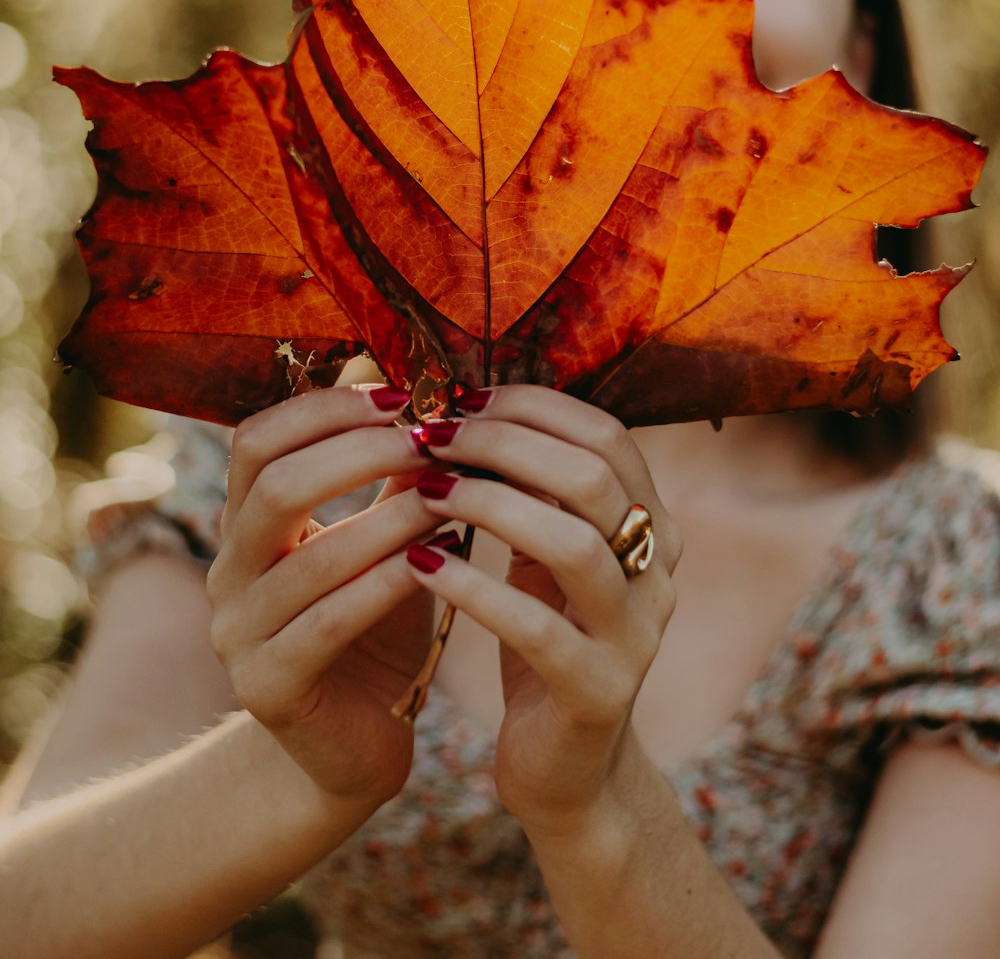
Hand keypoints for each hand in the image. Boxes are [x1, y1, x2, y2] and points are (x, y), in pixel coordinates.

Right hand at [207, 385, 441, 808]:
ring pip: (310, 556)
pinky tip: (438, 563)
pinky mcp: (268, 689)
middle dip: (359, 453)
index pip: (258, 440)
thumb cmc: (375, 631)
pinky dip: (386, 583)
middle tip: (431, 441)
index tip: (402, 397)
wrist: (352, 749)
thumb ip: (397, 480)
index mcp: (247, 526)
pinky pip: (327, 623)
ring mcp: (239, 634)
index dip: (326, 408)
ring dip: (389, 519)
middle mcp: (230, 572)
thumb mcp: (386, 543)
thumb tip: (436, 395)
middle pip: (275, 484)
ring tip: (450, 499)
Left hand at [404, 387, 681, 832]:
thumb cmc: (545, 638)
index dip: (533, 407)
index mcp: (652, 526)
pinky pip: (538, 629)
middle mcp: (659, 573)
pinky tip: (421, 565)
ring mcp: (635, 636)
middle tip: (432, 437)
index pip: (606, 436)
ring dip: (490, 505)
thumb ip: (531, 490)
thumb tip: (470, 406)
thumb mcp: (546, 555)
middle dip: (504, 444)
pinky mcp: (598, 693)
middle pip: (592, 478)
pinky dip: (474, 589)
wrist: (568, 769)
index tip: (461, 398)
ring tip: (423, 490)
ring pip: (576, 545)